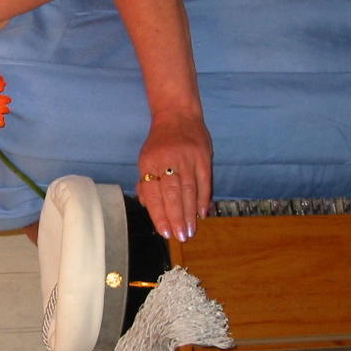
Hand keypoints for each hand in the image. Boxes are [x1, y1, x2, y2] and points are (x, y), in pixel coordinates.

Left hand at [136, 113, 212, 241]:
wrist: (177, 114)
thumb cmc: (160, 142)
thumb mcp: (146, 158)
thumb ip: (145, 182)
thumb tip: (147, 206)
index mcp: (149, 162)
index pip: (152, 193)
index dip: (158, 214)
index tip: (164, 232)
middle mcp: (167, 159)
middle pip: (172, 193)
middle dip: (176, 217)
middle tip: (180, 236)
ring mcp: (187, 157)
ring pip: (189, 189)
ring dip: (190, 212)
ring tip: (191, 230)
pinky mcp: (203, 155)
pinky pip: (204, 180)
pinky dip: (203, 198)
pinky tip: (203, 213)